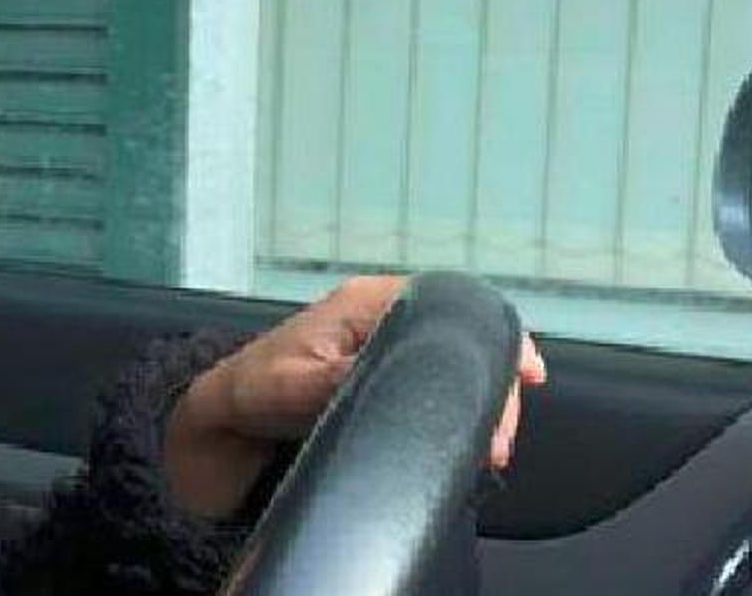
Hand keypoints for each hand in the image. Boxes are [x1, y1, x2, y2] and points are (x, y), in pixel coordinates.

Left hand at [162, 275, 546, 517]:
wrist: (226, 420)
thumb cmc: (252, 392)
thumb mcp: (293, 388)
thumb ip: (343, 379)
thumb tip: (395, 380)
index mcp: (367, 303)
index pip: (451, 304)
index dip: (496, 336)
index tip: (525, 373)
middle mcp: (382, 317)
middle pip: (463, 337)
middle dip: (492, 384)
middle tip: (496, 438)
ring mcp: (385, 347)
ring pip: (454, 364)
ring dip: (478, 402)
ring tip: (487, 448)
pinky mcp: (383, 378)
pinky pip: (435, 385)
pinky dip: (458, 411)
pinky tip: (468, 441)